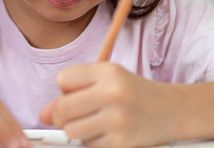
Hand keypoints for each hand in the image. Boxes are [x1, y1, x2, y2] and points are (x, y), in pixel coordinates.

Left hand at [39, 63, 173, 147]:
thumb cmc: (132, 92)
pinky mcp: (121, 143)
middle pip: (63, 109)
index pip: (62, 79)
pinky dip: (91, 142)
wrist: (170, 110)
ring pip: (72, 131)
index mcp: (108, 72)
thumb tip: (43, 115)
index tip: (76, 92)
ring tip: (92, 122)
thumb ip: (73, 90)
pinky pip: (88, 146)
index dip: (64, 88)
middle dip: (61, 114)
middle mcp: (113, 94)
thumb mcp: (106, 78)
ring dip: (76, 130)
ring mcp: (118, 121)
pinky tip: (105, 132)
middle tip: (74, 114)